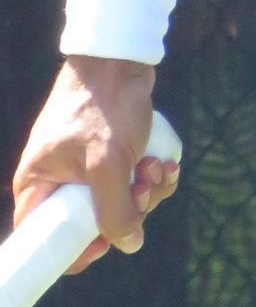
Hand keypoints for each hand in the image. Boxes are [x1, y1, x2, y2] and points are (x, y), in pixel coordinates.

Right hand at [11, 57, 177, 272]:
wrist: (120, 56)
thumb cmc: (104, 105)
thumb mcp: (108, 163)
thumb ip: (115, 210)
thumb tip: (130, 243)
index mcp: (38, 187)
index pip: (46, 240)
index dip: (78, 250)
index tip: (109, 242)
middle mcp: (57, 180)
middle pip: (92, 223)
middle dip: (128, 210)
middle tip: (144, 187)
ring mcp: (84, 166)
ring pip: (118, 202)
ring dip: (146, 190)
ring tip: (157, 165)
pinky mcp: (110, 153)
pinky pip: (131, 180)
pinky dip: (150, 175)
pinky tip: (166, 162)